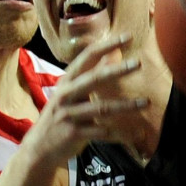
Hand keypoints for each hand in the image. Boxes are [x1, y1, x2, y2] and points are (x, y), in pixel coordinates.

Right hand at [20, 35, 149, 168]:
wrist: (39, 148)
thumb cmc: (59, 116)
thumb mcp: (70, 92)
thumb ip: (89, 74)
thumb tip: (109, 53)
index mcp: (67, 81)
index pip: (87, 57)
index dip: (106, 46)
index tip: (126, 37)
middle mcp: (66, 95)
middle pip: (94, 79)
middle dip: (117, 70)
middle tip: (138, 63)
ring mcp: (69, 115)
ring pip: (101, 108)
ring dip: (126, 106)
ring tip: (146, 102)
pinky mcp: (74, 134)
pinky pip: (102, 133)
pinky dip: (120, 135)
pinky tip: (136, 135)